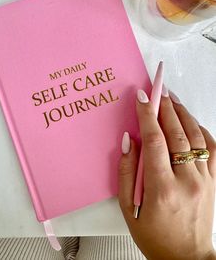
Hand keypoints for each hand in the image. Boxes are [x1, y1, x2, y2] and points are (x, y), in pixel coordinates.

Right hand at [118, 89, 215, 259]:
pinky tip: (192, 121)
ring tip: (173, 99)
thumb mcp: (128, 209)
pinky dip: (202, 131)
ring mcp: (204, 180)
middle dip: (166, 108)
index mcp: (161, 189)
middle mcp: (187, 181)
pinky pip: (212, 149)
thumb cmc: (154, 236)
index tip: (143, 98)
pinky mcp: (214, 182)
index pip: (155, 141)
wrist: (185, 258)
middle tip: (159, 91)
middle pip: (177, 134)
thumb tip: (129, 141)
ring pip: (195, 137)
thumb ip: (126, 171)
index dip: (147, 115)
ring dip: (183, 114)